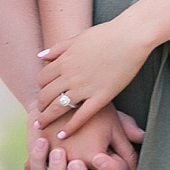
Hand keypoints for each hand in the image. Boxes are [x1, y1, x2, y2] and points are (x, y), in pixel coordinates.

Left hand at [27, 105, 144, 169]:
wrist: (55, 104)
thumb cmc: (86, 114)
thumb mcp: (107, 117)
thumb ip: (124, 127)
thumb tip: (140, 136)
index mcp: (103, 169)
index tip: (98, 156)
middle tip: (75, 163)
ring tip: (57, 152)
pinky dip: (36, 162)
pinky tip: (41, 144)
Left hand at [34, 19, 151, 136]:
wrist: (129, 37)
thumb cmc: (105, 34)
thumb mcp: (77, 38)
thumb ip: (58, 48)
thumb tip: (40, 55)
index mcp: (64, 60)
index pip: (42, 79)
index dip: (40, 88)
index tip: (43, 94)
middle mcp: (70, 76)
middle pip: (46, 95)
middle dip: (40, 106)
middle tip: (40, 114)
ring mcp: (84, 88)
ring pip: (58, 108)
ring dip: (47, 118)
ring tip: (43, 126)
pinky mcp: (101, 97)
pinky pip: (81, 116)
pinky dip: (69, 128)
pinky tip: (62, 135)